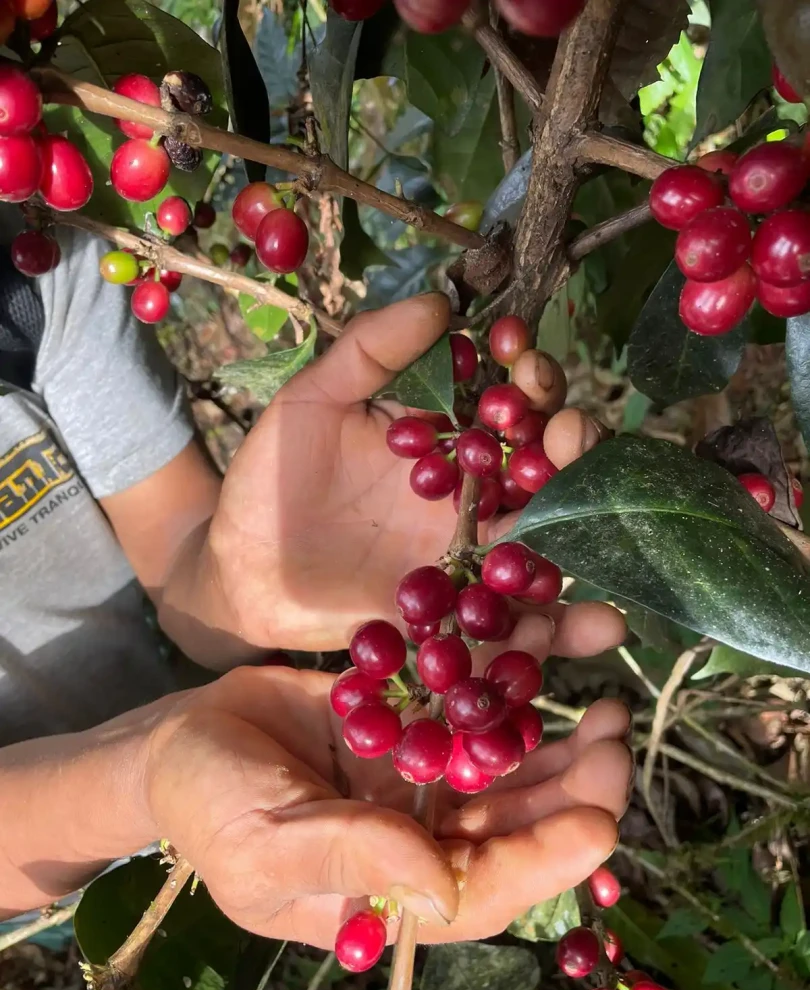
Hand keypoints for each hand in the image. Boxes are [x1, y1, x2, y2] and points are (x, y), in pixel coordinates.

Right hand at [145, 630, 631, 947]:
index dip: (545, 862)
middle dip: (573, 790)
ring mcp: (420, 782)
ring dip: (558, 744)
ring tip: (605, 706)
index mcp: (391, 895)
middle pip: (515, 826)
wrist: (180, 740)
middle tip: (614, 738)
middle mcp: (420, 840)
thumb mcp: (264, 843)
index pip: (485, 891)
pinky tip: (540, 658)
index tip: (598, 822)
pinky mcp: (412, 728)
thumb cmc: (207, 807)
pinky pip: (469, 712)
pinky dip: (506, 688)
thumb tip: (443, 886)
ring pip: (507, 770)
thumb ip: (350, 858)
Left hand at [207, 294, 617, 652]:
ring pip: (545, 542)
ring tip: (602, 522)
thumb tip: (439, 304)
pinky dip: (560, 628)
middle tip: (566, 432)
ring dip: (585, 533)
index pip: (506, 402)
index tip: (521, 358)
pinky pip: (515, 620)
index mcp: (445, 439)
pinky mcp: (457, 614)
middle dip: (569, 444)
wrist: (240, 570)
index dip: (525, 378)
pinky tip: (601, 624)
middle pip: (544, 467)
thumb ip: (368, 352)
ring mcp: (469, 556)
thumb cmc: (272, 480)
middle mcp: (472, 495)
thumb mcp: (311, 402)